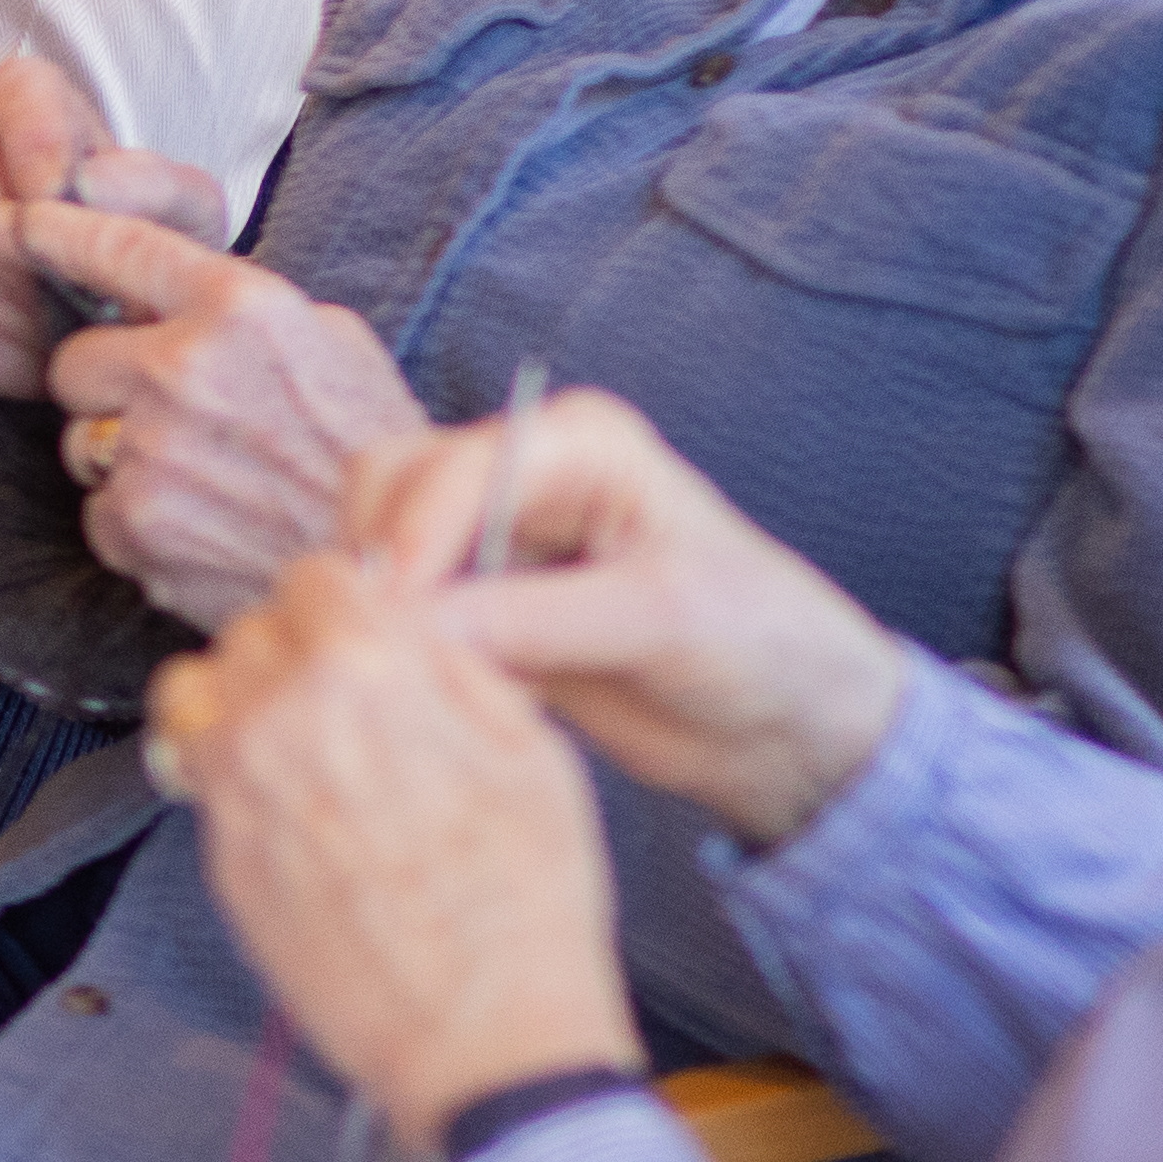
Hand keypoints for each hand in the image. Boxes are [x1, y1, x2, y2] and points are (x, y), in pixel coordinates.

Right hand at [0, 52, 217, 407]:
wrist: (130, 357)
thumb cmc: (152, 270)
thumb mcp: (186, 223)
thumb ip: (154, 187)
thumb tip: (91, 181)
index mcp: (39, 127)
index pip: (13, 89)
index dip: (33, 139)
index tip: (63, 194)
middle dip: (26, 246)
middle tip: (77, 285)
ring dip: (23, 317)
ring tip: (71, 336)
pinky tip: (34, 372)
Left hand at [20, 202, 418, 632]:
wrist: (395, 566)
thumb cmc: (369, 451)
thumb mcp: (332, 342)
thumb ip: (243, 307)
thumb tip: (171, 285)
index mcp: (240, 308)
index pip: (119, 247)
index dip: (60, 233)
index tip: (23, 223)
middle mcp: (185, 369)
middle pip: (73, 360)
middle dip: (106, 385)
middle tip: (171, 413)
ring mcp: (152, 450)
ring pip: (80, 438)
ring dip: (121, 456)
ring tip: (203, 475)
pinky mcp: (134, 524)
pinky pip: (98, 509)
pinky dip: (136, 521)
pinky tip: (201, 523)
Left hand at [146, 543, 644, 1131]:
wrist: (483, 1033)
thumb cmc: (528, 904)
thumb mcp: (532, 750)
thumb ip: (453, 664)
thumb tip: (405, 617)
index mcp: (368, 668)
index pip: (318, 576)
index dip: (349, 601)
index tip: (366, 628)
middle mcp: (280, 714)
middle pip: (253, 631)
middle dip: (297, 651)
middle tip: (347, 699)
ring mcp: (234, 786)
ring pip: (200, 693)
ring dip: (241, 702)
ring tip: (302, 743)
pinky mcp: (215, 851)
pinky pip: (195, 772)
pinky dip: (228, 769)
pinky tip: (292, 807)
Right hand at [349, 387, 926, 848]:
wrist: (787, 719)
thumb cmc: (755, 646)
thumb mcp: (655, 621)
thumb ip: (530, 619)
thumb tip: (407, 629)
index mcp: (578, 442)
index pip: (450, 469)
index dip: (408, 542)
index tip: (392, 624)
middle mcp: (524, 469)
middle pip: (389, 485)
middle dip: (379, 563)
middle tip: (393, 653)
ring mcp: (494, 533)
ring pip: (375, 540)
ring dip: (382, 605)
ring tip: (426, 675)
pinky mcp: (478, 596)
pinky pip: (397, 603)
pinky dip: (399, 639)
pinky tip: (443, 687)